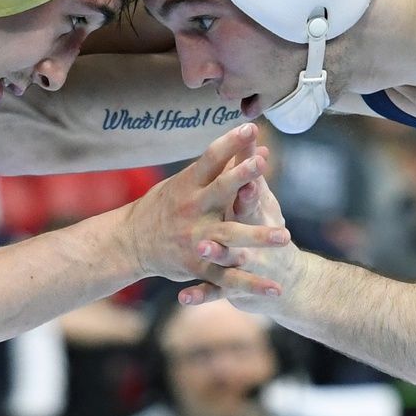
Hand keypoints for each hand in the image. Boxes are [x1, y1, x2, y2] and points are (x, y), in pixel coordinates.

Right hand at [126, 124, 290, 296]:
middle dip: (241, 176)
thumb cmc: (164, 206)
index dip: (230, 141)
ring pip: (230, 236)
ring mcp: (195, 237)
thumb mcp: (185, 182)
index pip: (210, 158)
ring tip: (285, 237)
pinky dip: (252, 284)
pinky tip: (276, 288)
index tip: (251, 127)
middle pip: (220, 190)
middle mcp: (192, 208)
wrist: (131, 242)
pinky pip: (228, 277)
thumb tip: (249, 140)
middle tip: (263, 164)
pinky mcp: (198, 264)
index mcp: (189, 185)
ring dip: (257, 236)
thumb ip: (218, 166)